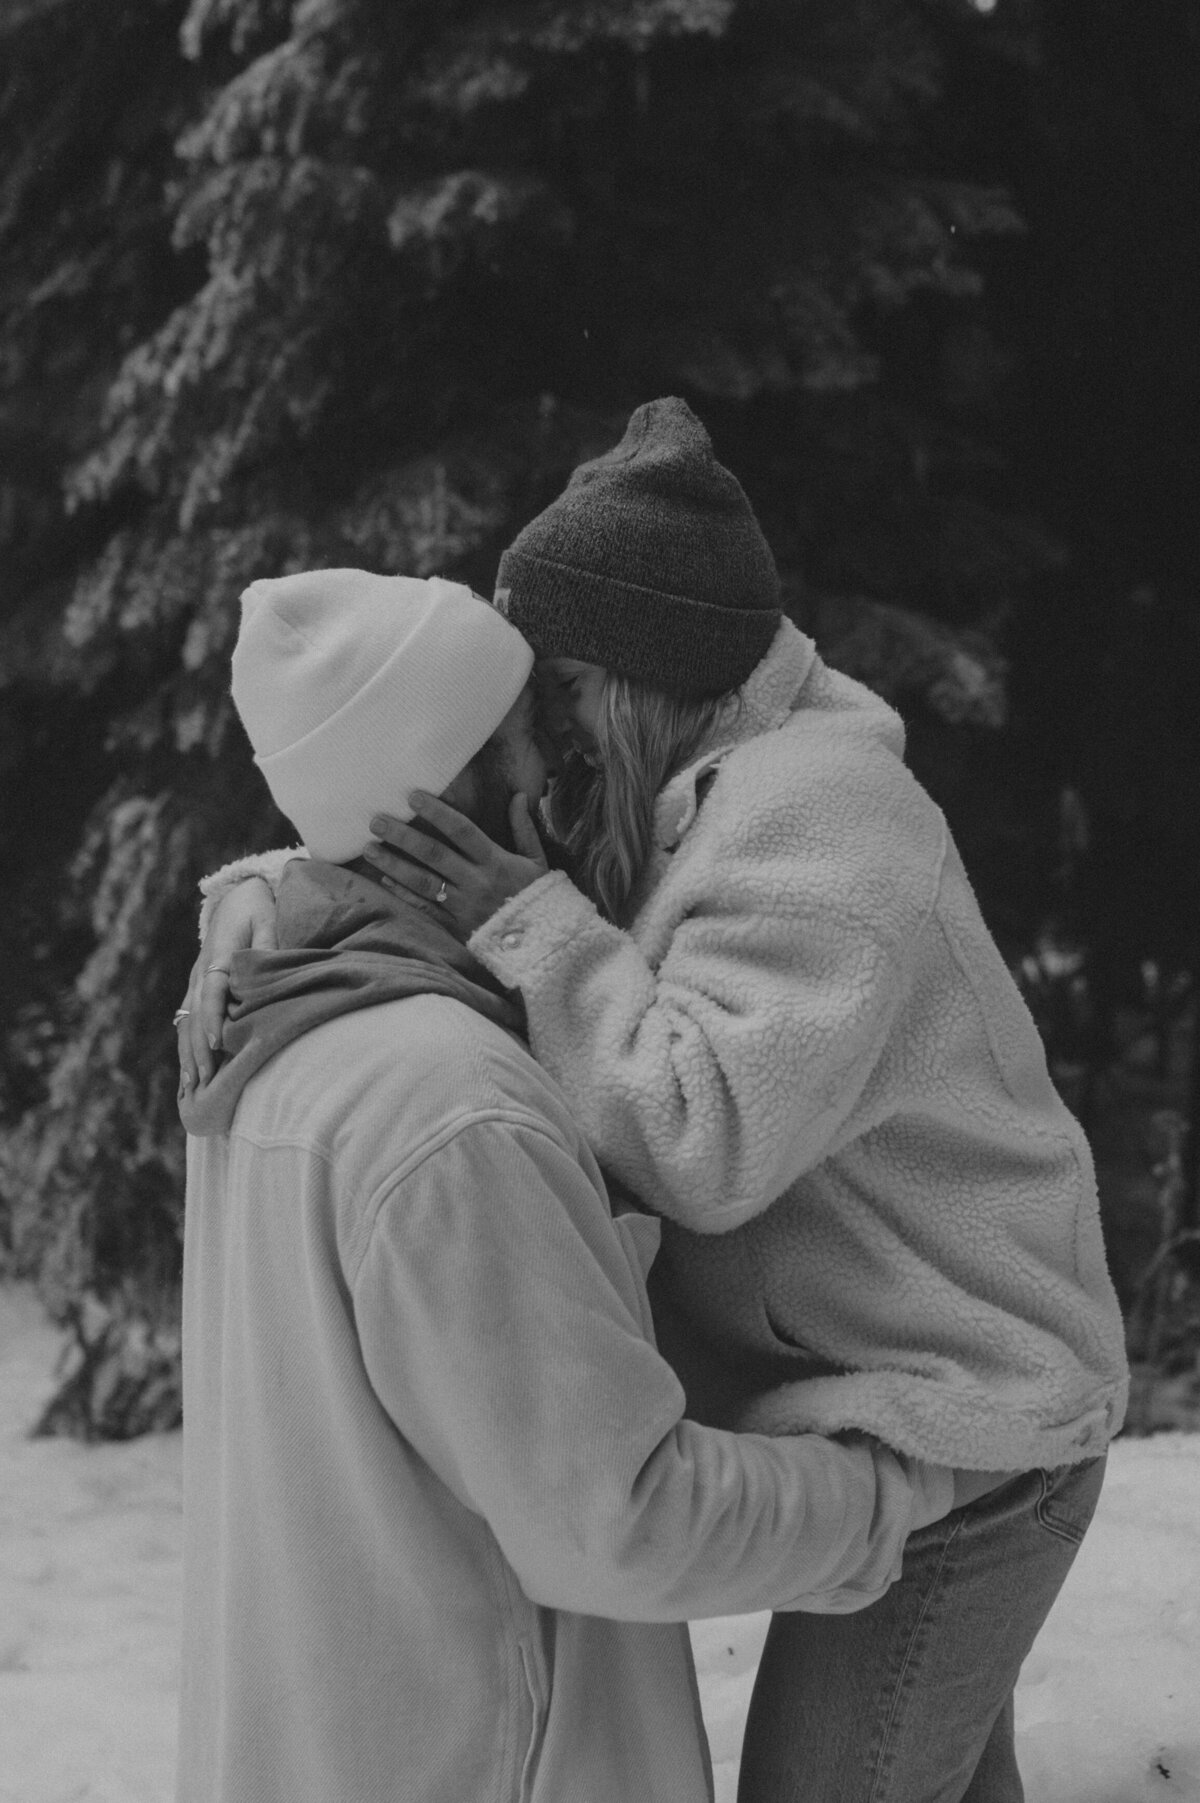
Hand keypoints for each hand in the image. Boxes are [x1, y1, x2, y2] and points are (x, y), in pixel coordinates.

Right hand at [176, 877, 276, 1093]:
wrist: (237, 895)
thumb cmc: (258, 908)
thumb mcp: (267, 918)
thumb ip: (268, 942)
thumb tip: (270, 968)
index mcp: (219, 955)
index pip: (213, 991)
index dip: (212, 1017)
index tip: (215, 1042)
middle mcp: (201, 970)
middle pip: (194, 1014)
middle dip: (197, 1048)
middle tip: (203, 1078)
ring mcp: (195, 979)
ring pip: (185, 1020)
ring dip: (187, 1052)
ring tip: (191, 1084)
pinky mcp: (196, 985)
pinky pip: (186, 1019)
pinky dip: (186, 1044)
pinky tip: (188, 1069)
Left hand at [363, 790, 548, 940]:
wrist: (542, 944)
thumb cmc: (538, 898)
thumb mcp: (538, 861)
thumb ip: (524, 828)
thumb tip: (519, 795)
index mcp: (495, 861)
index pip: (461, 830)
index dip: (437, 812)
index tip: (413, 796)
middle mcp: (476, 882)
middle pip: (433, 854)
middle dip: (402, 836)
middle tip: (376, 820)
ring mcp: (462, 906)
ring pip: (422, 881)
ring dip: (393, 864)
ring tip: (369, 848)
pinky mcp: (454, 926)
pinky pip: (423, 907)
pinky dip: (402, 893)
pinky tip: (383, 878)